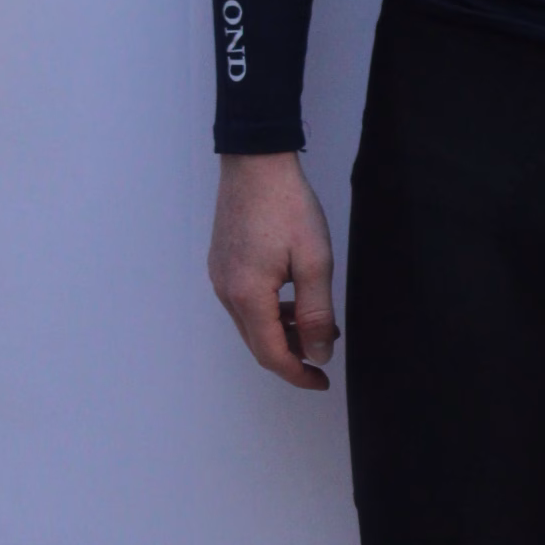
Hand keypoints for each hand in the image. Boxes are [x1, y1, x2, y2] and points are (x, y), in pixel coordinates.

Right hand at [208, 152, 337, 389]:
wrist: (256, 162)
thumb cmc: (286, 205)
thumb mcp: (314, 261)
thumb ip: (316, 313)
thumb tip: (318, 354)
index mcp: (248, 296)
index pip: (271, 354)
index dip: (297, 374)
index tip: (321, 381)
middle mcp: (226, 291)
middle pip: (258, 343)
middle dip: (292, 355)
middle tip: (323, 352)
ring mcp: (221, 276)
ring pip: (252, 323)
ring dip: (283, 332)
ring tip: (318, 322)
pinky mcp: (223, 263)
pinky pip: (245, 302)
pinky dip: (270, 311)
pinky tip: (294, 299)